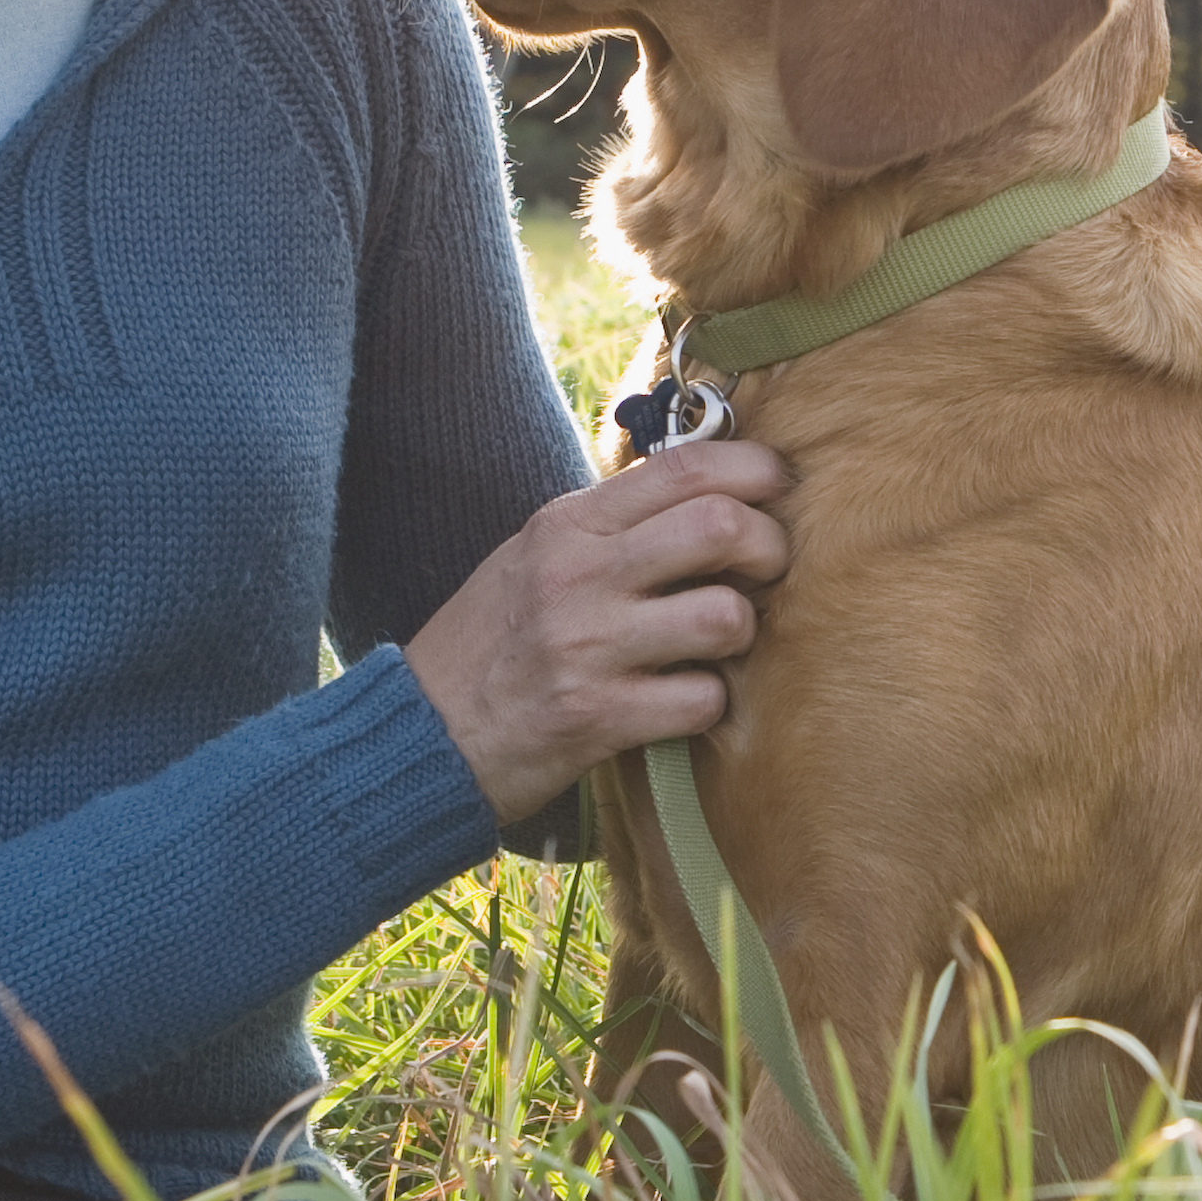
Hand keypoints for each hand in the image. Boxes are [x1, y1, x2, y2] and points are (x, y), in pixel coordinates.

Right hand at [405, 441, 794, 823]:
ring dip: (742, 635)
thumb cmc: (493, 641)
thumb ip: (615, 523)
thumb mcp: (537, 556)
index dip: (756, 470)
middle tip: (765, 573)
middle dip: (768, 548)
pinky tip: (684, 702)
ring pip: (725, 616)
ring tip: (717, 647)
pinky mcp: (598, 718)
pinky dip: (709, 705)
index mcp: (568, 524)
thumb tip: (711, 490)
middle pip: (721, 527)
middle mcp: (578, 574)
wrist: (423, 733)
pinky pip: (702, 700)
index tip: (779, 488)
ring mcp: (587, 646)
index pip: (686, 467)